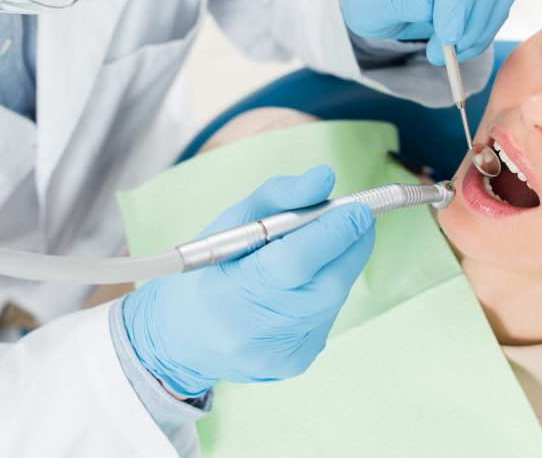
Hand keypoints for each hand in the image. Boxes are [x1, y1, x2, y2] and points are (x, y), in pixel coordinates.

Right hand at [121, 165, 374, 396]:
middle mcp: (254, 331)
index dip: (335, 232)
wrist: (182, 338)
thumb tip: (325, 178)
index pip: (296, 261)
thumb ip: (279, 195)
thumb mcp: (230, 222)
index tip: (359, 208)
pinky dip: (326, 290)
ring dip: (339, 265)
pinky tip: (306, 282)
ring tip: (324, 245)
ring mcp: (278, 353)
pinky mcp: (296, 362)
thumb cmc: (206, 272)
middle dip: (351, 245)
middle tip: (356, 218)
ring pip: (333, 299)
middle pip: (328, 284)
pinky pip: (327, 315)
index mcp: (227, 292)